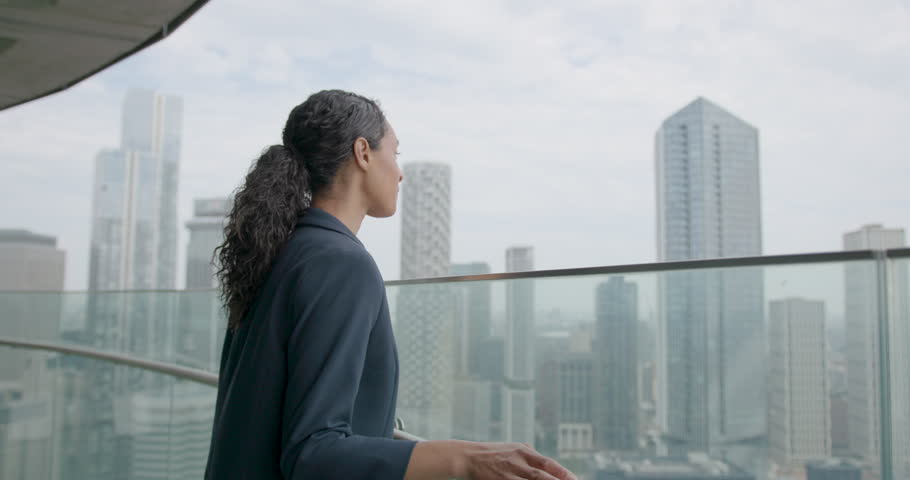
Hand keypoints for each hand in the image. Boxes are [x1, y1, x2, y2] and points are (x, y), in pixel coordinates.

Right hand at [459, 442, 576, 479]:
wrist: (467, 456)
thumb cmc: (491, 453)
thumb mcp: (511, 448)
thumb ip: (526, 452)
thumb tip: (539, 455)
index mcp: (524, 452)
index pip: (549, 464)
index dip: (564, 473)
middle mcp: (519, 461)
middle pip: (543, 475)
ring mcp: (509, 473)